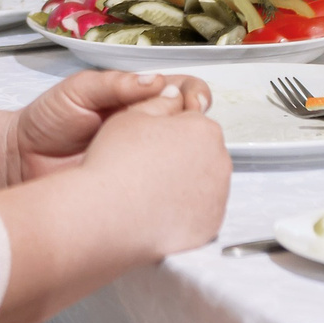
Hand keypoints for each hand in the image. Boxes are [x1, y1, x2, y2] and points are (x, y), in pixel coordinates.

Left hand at [17, 69, 211, 181]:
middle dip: (198, 123)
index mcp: (134, 98)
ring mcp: (140, 160)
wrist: (19, 159)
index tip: (192, 101)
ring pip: (180, 157)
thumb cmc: (47, 120)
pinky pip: (160, 187)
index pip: (179, 89)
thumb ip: (114, 84)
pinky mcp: (132, 188)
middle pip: (188, 123)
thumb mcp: (78, 91)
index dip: (193, 93)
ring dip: (185, 154)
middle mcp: (143, 128)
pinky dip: (168, 184)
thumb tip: (156, 81)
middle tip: (191, 126)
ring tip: (173, 153)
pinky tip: (162, 179)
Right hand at [76, 87, 229, 257]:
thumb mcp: (132, 115)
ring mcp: (217, 197)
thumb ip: (161, 101)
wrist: (104, 215)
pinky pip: (200, 213)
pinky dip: (184, 211)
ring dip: (185, 184)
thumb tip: (175, 95)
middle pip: (202, 153)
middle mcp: (219, 162)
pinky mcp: (209, 226)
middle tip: (148, 166)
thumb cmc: (115, 163)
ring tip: (151, 189)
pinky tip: (159, 210)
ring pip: (203, 183)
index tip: (151, 142)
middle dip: (181, 156)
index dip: (168, 130)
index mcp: (204, 130)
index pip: (193, 123)